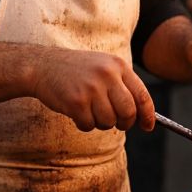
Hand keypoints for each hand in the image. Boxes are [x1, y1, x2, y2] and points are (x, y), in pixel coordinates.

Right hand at [28, 50, 154, 132]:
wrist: (43, 65)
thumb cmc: (76, 71)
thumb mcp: (103, 68)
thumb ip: (122, 86)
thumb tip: (142, 115)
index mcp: (117, 65)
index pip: (141, 95)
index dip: (148, 115)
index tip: (148, 126)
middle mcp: (107, 75)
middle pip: (128, 112)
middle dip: (124, 123)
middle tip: (115, 123)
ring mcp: (91, 88)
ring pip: (108, 122)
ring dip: (100, 123)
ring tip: (89, 110)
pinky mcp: (76, 101)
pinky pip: (89, 125)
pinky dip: (84, 124)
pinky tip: (76, 112)